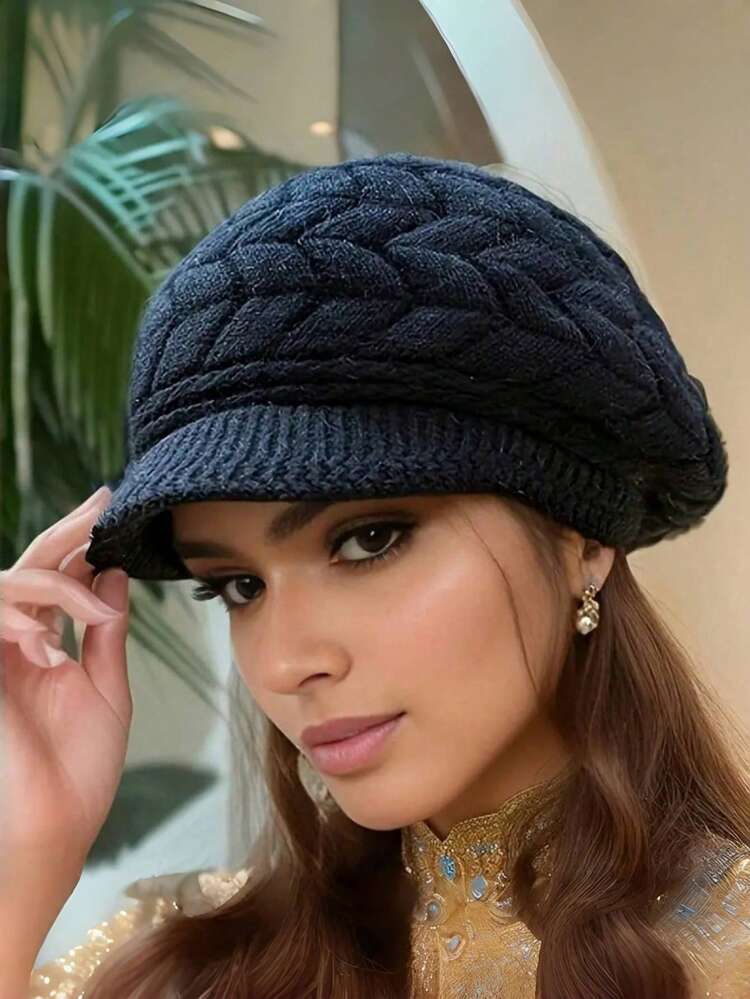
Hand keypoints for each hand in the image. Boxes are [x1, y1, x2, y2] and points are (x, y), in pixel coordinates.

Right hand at [0, 486, 130, 888]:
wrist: (56, 827)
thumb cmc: (81, 768)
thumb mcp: (106, 688)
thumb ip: (104, 632)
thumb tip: (114, 574)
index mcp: (46, 646)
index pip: (57, 579)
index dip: (79, 542)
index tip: (110, 510)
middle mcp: (17, 645)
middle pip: (31, 568)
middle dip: (66, 532)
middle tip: (101, 504)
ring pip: (10, 586)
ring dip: (55, 583)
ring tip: (94, 600)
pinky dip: (21, 621)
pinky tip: (51, 641)